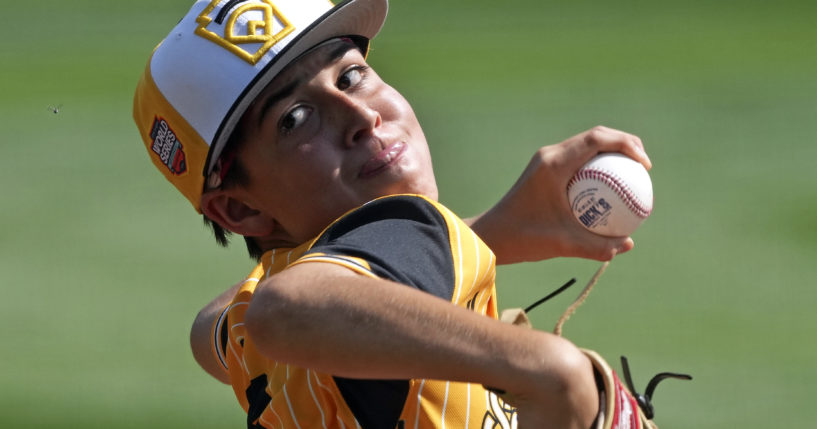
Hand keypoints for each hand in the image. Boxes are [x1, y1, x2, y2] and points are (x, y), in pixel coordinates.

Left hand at [469, 126, 651, 263]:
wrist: (491, 235)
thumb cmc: (523, 238)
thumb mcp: (562, 244)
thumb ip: (596, 246)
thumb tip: (628, 244)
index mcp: (554, 163)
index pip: (597, 139)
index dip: (627, 144)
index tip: (645, 166)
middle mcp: (551, 155)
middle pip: (596, 136)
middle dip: (625, 144)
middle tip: (644, 167)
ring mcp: (547, 160)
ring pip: (587, 145)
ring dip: (611, 153)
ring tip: (633, 175)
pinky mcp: (545, 170)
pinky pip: (578, 160)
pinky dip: (597, 168)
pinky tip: (611, 190)